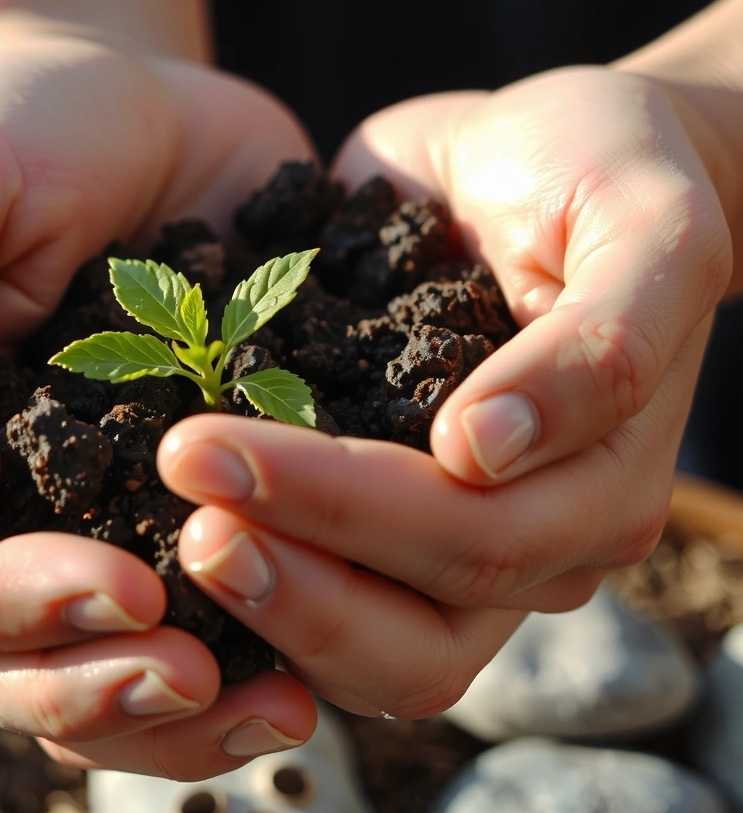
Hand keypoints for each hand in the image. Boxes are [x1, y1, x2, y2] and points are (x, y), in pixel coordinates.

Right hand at [0, 34, 318, 777]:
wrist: (134, 111)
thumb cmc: (17, 132)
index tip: (118, 583)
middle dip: (86, 684)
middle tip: (191, 670)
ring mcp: (59, 529)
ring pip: (78, 684)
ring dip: (165, 719)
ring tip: (273, 706)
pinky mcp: (157, 518)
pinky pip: (171, 637)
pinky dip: (227, 680)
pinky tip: (301, 681)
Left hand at [157, 65, 730, 717]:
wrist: (537, 156)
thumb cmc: (600, 173)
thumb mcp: (642, 224)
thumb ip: (600, 342)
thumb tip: (482, 452)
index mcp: (599, 486)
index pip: (474, 537)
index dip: (341, 511)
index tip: (209, 449)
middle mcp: (535, 543)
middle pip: (418, 634)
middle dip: (288, 574)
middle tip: (176, 493)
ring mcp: (461, 549)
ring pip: (372, 656)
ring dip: (269, 604)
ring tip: (170, 527)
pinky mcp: (389, 527)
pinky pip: (327, 603)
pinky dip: (258, 592)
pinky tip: (173, 537)